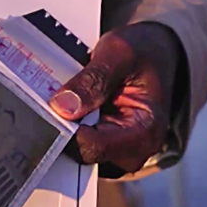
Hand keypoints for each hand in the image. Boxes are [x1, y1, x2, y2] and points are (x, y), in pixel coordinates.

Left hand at [49, 22, 182, 174]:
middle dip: (63, 126)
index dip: (67, 128)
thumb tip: (64, 107)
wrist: (153, 54)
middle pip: (81, 153)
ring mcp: (117, 153)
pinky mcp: (103, 148)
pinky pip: (75, 144)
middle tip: (57, 95)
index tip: (53, 104)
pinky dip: (67, 125)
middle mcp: (134, 151)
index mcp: (145, 132)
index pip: (93, 147)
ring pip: (74, 150)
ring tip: (67, 96)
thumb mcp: (120, 53)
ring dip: (63, 125)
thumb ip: (93, 79)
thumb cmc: (143, 53)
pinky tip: (69, 104)